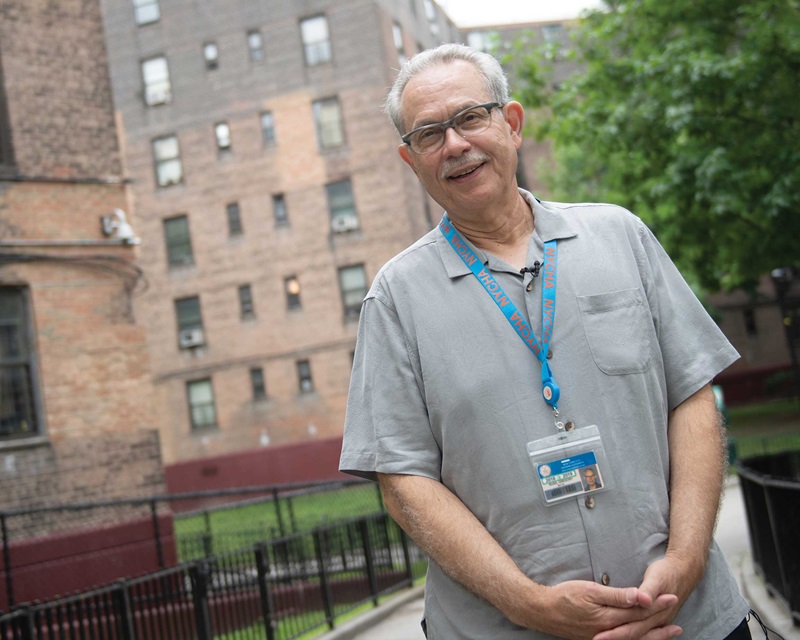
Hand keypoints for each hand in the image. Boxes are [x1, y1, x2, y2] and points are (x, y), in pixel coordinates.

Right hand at [512, 579, 680, 639]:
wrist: (541, 611)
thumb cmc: (563, 596)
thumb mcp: (589, 590)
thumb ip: (617, 595)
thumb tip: (640, 596)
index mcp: (608, 619)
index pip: (638, 612)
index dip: (655, 604)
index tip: (671, 596)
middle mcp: (608, 633)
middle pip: (639, 629)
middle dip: (659, 625)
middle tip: (678, 624)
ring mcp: (602, 639)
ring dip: (652, 637)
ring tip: (668, 634)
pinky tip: (642, 637)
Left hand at [592, 554, 699, 639]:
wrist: (684, 572)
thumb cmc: (666, 573)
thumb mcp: (656, 578)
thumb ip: (648, 591)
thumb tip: (643, 600)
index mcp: (656, 614)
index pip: (632, 628)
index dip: (615, 633)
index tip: (599, 636)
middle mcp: (657, 622)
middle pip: (633, 634)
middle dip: (614, 637)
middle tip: (595, 639)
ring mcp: (658, 622)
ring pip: (638, 635)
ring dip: (622, 638)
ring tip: (605, 638)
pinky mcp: (656, 618)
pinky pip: (642, 631)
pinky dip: (634, 635)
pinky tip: (622, 636)